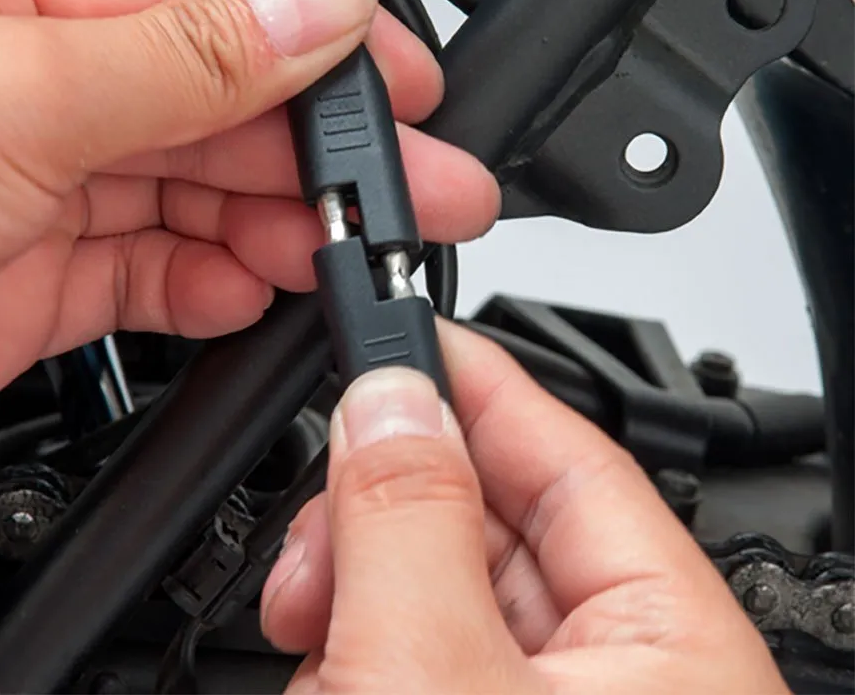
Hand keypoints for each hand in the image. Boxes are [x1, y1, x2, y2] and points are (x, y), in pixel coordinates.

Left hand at [0, 0, 498, 498]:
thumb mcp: (2, 92)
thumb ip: (182, 57)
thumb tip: (317, 6)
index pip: (202, 7)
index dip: (316, 45)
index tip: (403, 84)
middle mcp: (16, 89)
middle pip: (210, 110)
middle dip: (320, 151)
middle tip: (415, 188)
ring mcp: (19, 196)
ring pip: (187, 199)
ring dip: (274, 226)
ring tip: (345, 249)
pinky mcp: (17, 295)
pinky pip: (145, 278)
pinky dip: (209, 286)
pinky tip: (255, 288)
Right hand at [261, 320, 787, 693]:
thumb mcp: (430, 676)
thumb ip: (410, 520)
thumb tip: (392, 402)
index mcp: (673, 655)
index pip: (574, 459)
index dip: (480, 384)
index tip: (404, 333)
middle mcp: (618, 686)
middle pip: (487, 526)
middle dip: (384, 523)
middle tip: (320, 538)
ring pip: (430, 597)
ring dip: (353, 610)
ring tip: (319, 657)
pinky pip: (406, 661)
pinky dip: (350, 665)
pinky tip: (326, 689)